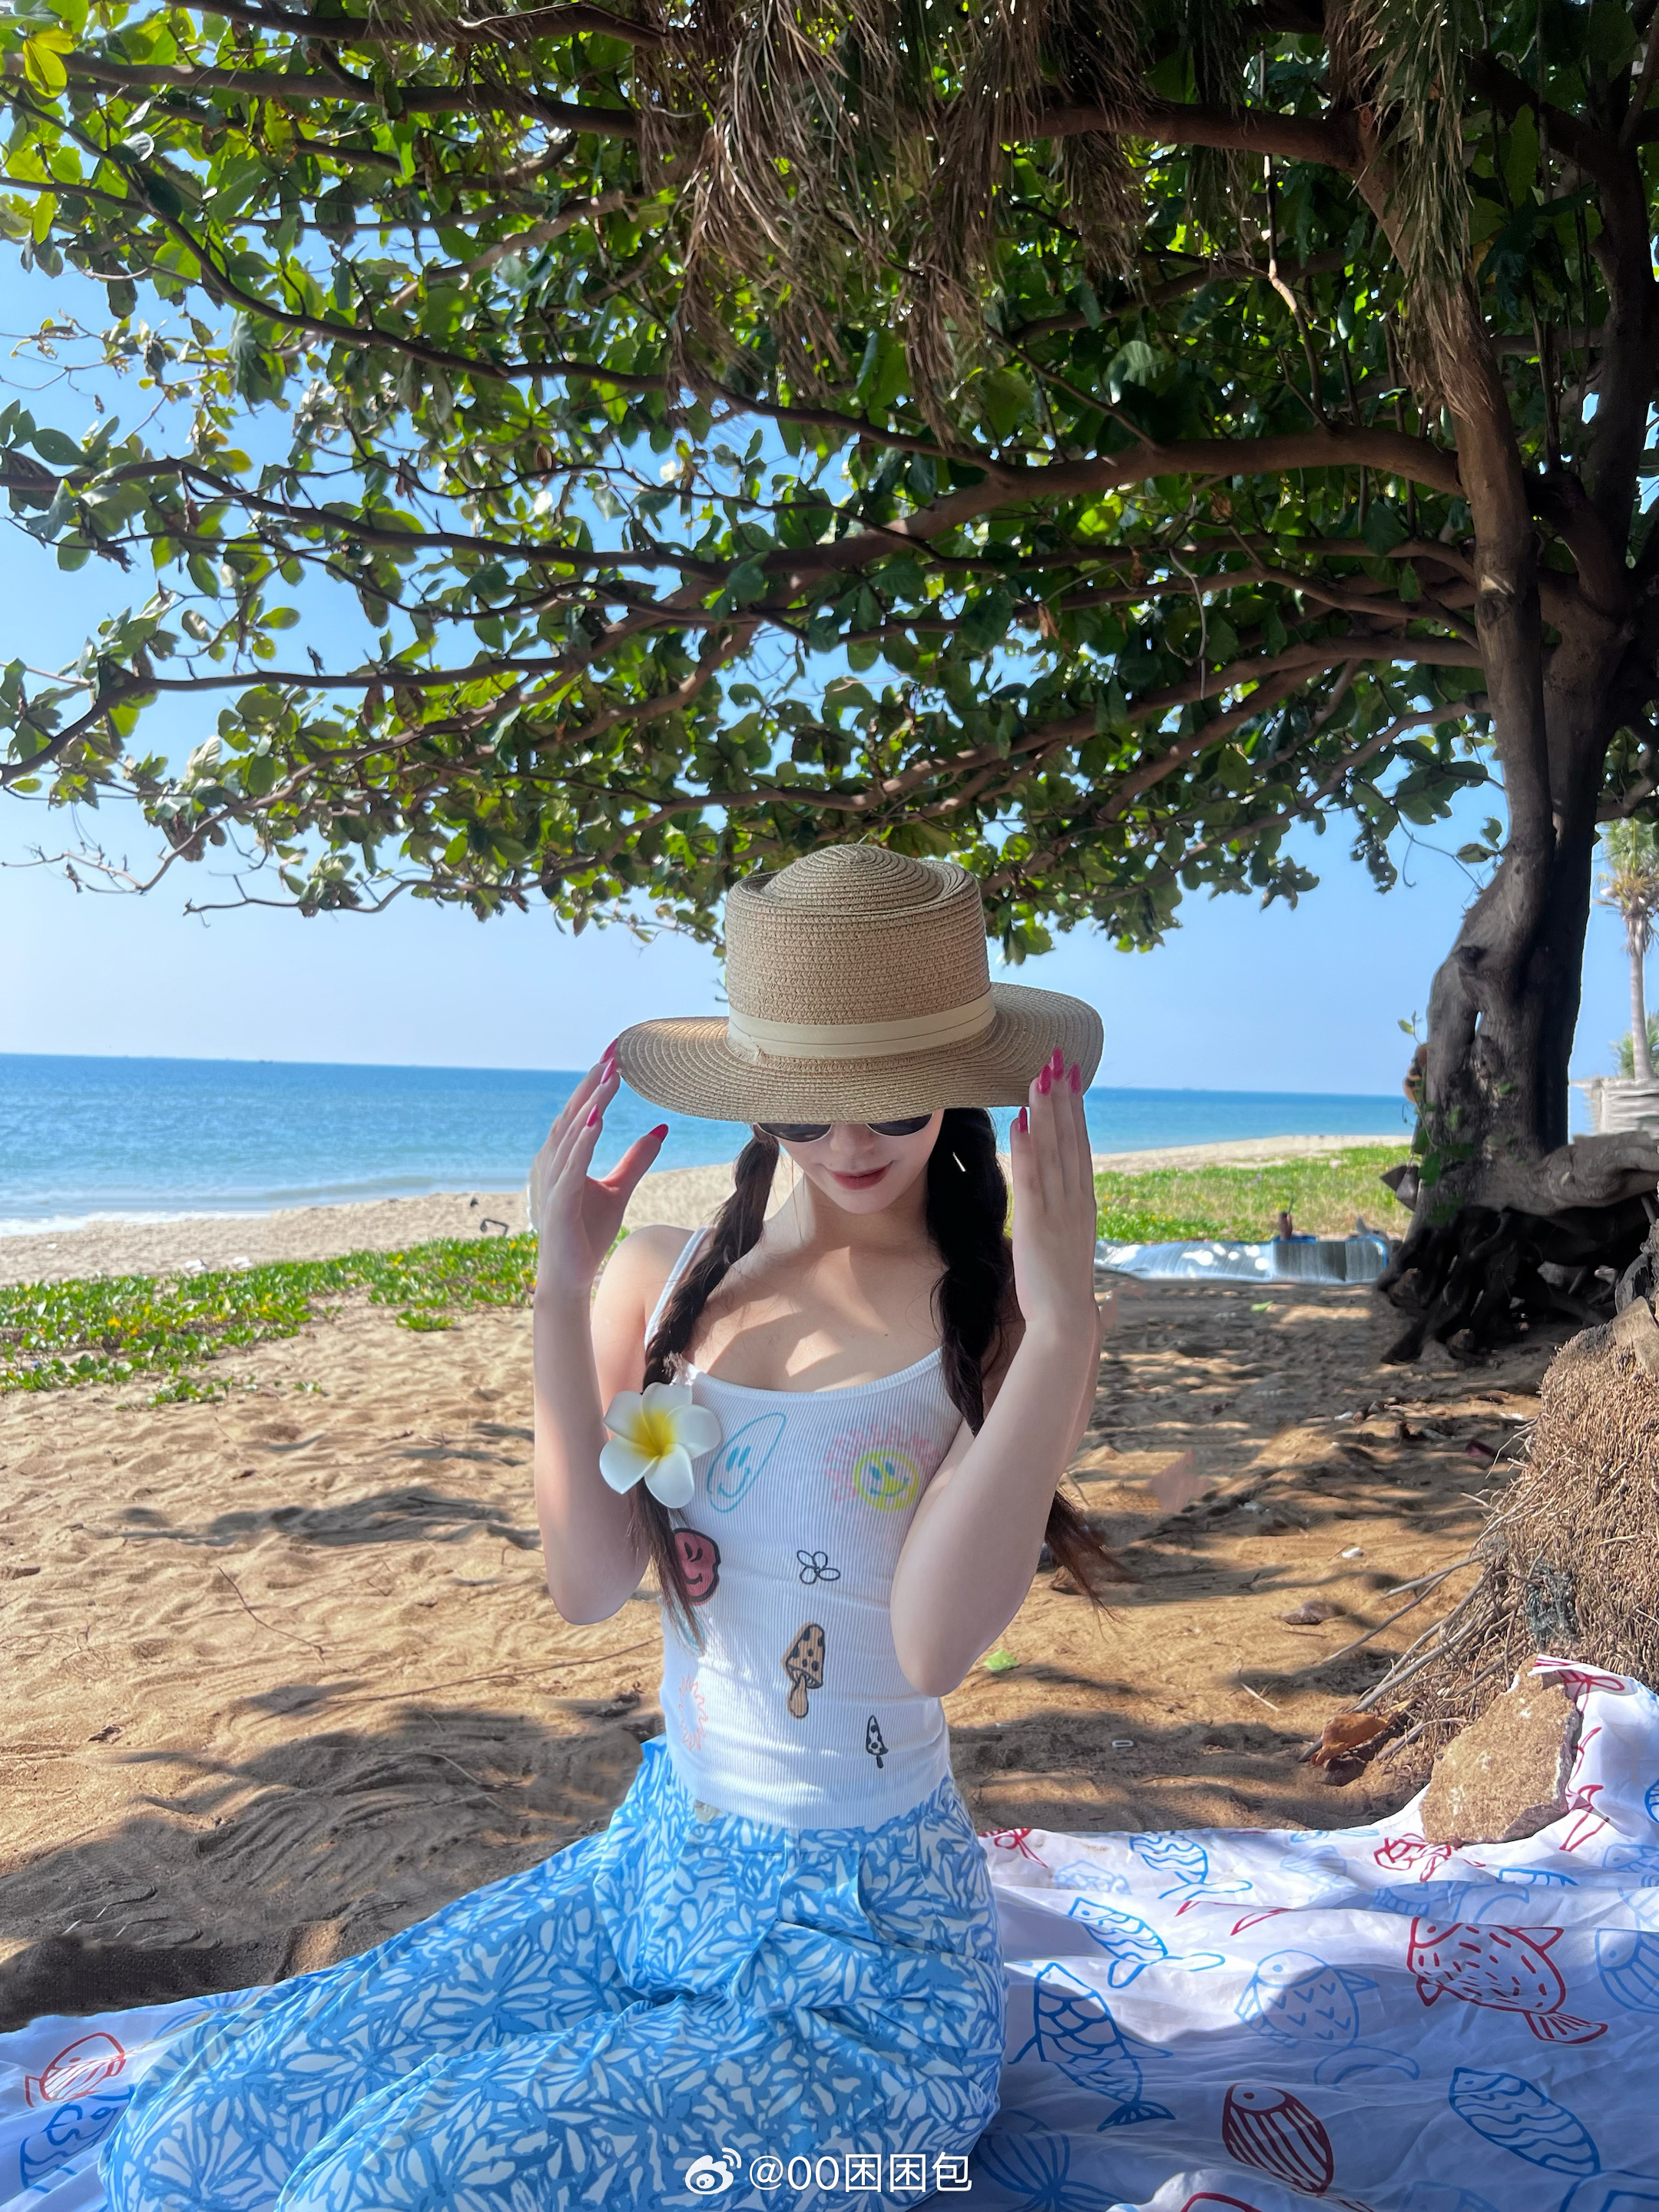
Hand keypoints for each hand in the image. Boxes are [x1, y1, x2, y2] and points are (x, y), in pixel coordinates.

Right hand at [529, 1048, 667, 1293]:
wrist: (569, 1277)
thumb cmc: (586, 1233)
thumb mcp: (618, 1189)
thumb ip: (636, 1159)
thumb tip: (661, 1129)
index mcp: (564, 1156)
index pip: (581, 1110)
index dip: (597, 1083)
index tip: (616, 1055)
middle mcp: (553, 1162)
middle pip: (573, 1113)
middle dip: (593, 1082)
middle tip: (613, 1053)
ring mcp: (552, 1181)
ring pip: (571, 1133)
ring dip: (590, 1103)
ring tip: (609, 1078)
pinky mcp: (558, 1201)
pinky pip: (571, 1165)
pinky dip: (583, 1140)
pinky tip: (596, 1120)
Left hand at [1008, 1045, 1099, 1344]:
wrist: (1066, 1325)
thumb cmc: (1063, 1295)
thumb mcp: (1068, 1252)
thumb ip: (1067, 1229)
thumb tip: (1062, 1219)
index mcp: (1084, 1205)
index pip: (1080, 1147)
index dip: (1075, 1111)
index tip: (1070, 1079)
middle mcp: (1076, 1201)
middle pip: (1071, 1139)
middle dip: (1064, 1097)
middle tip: (1059, 1058)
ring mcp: (1060, 1211)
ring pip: (1054, 1150)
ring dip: (1047, 1110)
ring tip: (1040, 1074)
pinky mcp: (1038, 1224)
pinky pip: (1032, 1178)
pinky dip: (1027, 1147)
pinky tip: (1020, 1119)